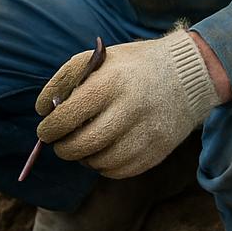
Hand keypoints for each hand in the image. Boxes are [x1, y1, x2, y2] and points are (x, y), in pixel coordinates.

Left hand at [35, 29, 223, 178]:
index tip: (44, 130)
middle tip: (59, 144)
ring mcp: (146, 134)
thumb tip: (43, 110)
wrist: (189, 74)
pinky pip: (119, 171)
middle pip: (82, 144)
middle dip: (63, 148)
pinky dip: (104, 165)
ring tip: (82, 146)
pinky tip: (103, 151)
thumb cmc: (133, 66)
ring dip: (83, 158)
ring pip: (99, 162)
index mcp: (112, 82)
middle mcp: (130, 109)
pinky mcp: (157, 152)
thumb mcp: (101, 59)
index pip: (69, 115)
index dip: (50, 128)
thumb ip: (68, 79)